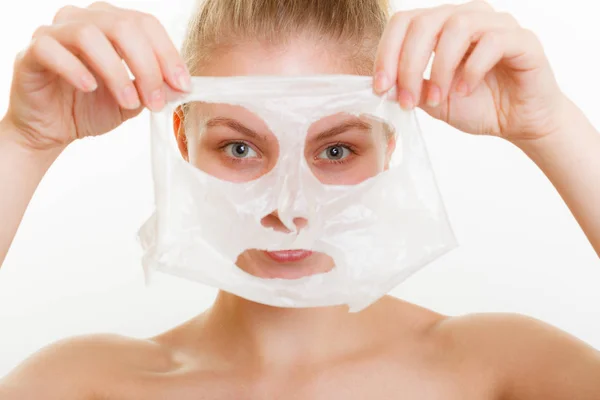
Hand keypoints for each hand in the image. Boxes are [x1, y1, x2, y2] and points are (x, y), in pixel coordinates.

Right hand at [2, 1, 189, 150]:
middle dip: (147, 66)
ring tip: (128, 102)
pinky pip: (51, 49)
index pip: (146, 25)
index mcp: (112, 24)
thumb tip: (180, 86)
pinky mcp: (31, 51)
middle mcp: (84, 19)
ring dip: (116, 72)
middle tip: (156, 101)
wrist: (53, 129)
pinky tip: (89, 88)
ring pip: (89, 35)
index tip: (183, 86)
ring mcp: (55, 32)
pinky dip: (75, 69)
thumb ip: (154, 89)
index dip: (168, 54)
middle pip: (123, 27)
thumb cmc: (91, 107)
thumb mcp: (133, 100)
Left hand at [373, 0, 565, 141]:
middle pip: (424, 23)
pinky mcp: (522, 40)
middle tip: (406, 99)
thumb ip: (410, 87)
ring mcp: (496, 24)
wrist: (519, 122)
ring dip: (439, 67)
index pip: (404, 22)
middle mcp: (468, 17)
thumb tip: (382, 84)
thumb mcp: (432, 100)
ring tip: (438, 97)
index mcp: (442, 26)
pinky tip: (465, 91)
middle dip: (408, 64)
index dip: (386, 52)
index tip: (380, 86)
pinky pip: (492, 42)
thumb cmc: (478, 105)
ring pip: (457, 27)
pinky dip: (471, 69)